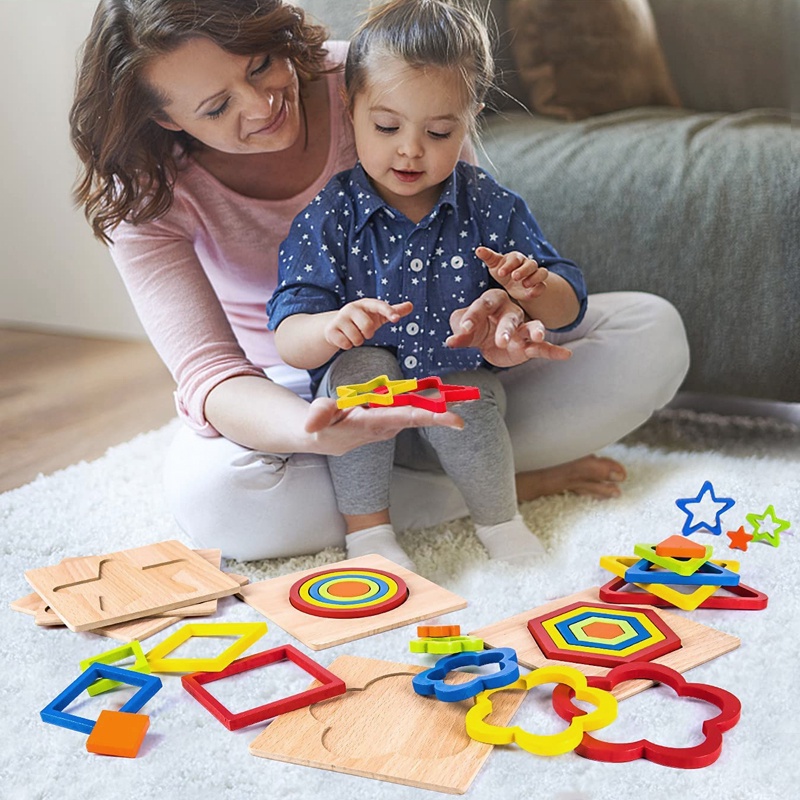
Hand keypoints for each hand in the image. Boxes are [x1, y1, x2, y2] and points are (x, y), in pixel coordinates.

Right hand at [303, 397, 462, 455]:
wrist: (321, 436)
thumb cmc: (321, 426)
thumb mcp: (316, 421)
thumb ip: (318, 417)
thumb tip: (312, 422)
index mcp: (374, 424)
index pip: (407, 418)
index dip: (433, 417)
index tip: (456, 420)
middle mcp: (387, 425)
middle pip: (420, 416)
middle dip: (444, 412)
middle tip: (471, 403)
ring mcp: (389, 422)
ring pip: (418, 411)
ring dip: (440, 404)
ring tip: (465, 395)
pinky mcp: (388, 417)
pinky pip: (411, 407)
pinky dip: (428, 401)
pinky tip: (445, 393)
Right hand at [324, 299, 412, 349]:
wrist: (335, 326)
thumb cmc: (362, 320)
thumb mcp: (378, 315)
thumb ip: (394, 311)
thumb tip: (411, 305)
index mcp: (366, 304)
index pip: (379, 306)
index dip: (388, 311)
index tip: (396, 318)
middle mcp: (351, 308)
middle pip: (368, 327)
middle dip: (368, 334)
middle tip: (363, 331)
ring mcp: (340, 318)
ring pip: (357, 338)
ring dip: (357, 341)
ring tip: (353, 334)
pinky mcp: (331, 330)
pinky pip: (346, 344)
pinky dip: (347, 345)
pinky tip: (344, 338)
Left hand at [446, 288, 571, 367]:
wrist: (485, 340)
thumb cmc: (474, 327)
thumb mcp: (463, 330)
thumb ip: (459, 334)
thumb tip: (451, 341)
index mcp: (491, 301)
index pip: (482, 306)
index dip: (473, 317)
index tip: (464, 329)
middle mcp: (510, 312)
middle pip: (510, 317)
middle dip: (506, 329)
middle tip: (501, 341)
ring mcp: (521, 328)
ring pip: (530, 327)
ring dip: (534, 331)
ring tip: (539, 336)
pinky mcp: (528, 345)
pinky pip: (543, 347)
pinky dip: (554, 351)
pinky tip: (566, 355)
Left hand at [477, 245, 547, 302]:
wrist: (512, 284)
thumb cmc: (503, 271)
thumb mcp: (494, 264)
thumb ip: (488, 257)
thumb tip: (478, 250)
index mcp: (516, 258)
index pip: (515, 259)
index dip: (508, 265)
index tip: (500, 273)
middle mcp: (528, 265)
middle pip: (531, 264)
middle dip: (523, 270)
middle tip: (514, 277)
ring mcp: (535, 275)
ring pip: (541, 272)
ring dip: (534, 278)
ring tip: (524, 284)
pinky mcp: (538, 286)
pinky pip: (543, 286)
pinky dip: (538, 289)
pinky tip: (530, 294)